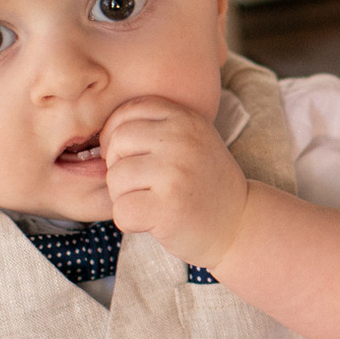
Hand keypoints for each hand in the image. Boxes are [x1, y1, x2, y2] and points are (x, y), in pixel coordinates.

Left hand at [103, 96, 250, 265]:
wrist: (239, 224)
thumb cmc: (203, 183)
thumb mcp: (189, 140)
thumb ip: (154, 127)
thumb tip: (100, 133)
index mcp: (184, 118)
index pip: (126, 113)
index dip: (116, 138)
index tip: (131, 159)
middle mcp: (181, 139)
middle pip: (117, 145)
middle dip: (120, 169)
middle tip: (143, 187)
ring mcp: (176, 172)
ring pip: (115, 179)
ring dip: (124, 197)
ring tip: (151, 203)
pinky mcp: (169, 207)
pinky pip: (122, 210)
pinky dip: (130, 222)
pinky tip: (153, 221)